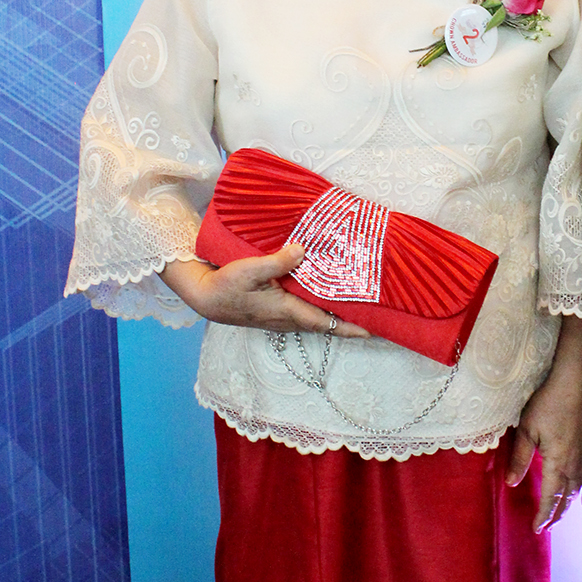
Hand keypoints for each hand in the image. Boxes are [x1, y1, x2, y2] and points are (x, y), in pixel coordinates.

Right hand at [161, 245, 369, 336]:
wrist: (205, 297)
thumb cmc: (226, 286)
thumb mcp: (250, 269)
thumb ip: (278, 261)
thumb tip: (303, 250)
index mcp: (288, 312)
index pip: (327, 323)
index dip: (352, 327)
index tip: (375, 330)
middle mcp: (290, 318)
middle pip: (327, 321)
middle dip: (351, 318)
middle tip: (376, 309)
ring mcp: (283, 316)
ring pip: (317, 315)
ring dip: (336, 311)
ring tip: (358, 299)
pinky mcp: (276, 309)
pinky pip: (305, 308)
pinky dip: (320, 302)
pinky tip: (325, 289)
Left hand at [507, 313, 581, 531]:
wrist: (576, 382)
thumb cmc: (548, 404)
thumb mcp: (527, 430)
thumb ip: (520, 458)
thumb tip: (512, 483)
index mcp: (557, 463)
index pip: (550, 497)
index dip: (543, 515)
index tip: (536, 529)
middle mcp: (574, 465)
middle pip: (566, 498)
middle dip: (556, 514)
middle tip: (546, 527)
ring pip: (577, 489)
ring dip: (567, 504)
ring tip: (559, 512)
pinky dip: (577, 490)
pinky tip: (575, 487)